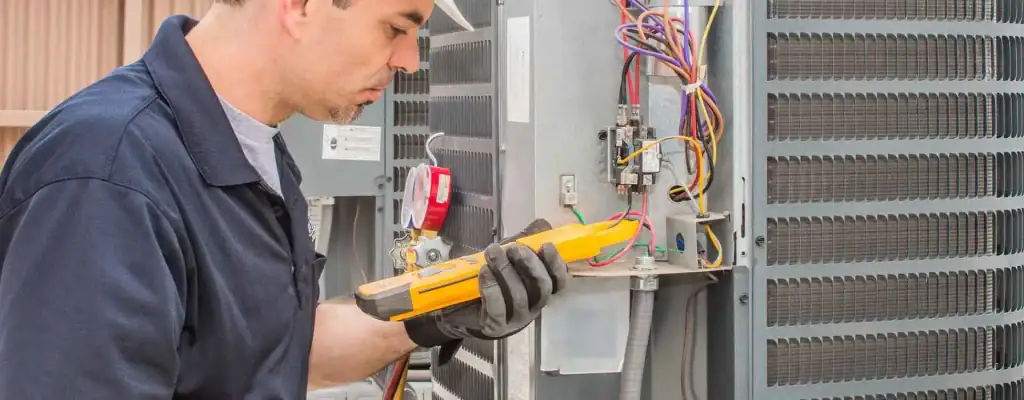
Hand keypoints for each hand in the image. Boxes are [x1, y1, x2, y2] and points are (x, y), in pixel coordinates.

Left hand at [403, 219, 568, 353]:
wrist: (456, 307)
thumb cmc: (488, 281)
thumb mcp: (507, 258)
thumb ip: (525, 242)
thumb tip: (542, 225)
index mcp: (539, 291)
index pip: (558, 282)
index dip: (556, 264)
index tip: (546, 245)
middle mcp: (532, 307)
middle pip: (542, 288)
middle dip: (530, 265)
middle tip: (514, 248)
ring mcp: (515, 319)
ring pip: (519, 296)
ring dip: (506, 271)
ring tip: (493, 253)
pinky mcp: (495, 326)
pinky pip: (497, 308)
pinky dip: (491, 288)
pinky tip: (484, 271)